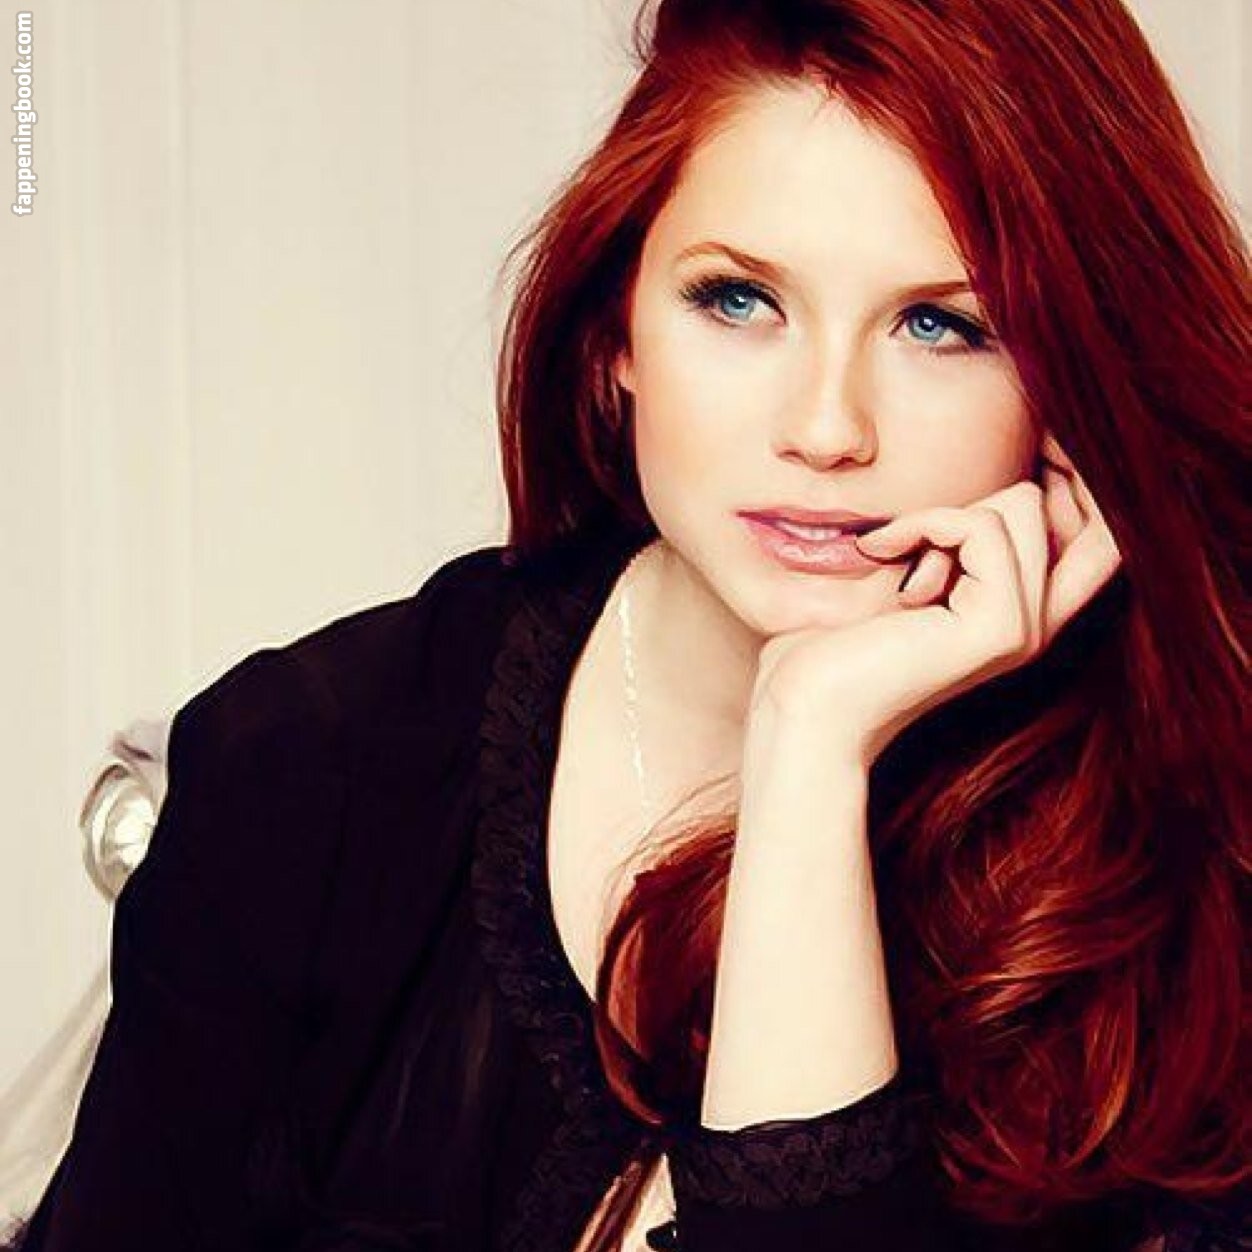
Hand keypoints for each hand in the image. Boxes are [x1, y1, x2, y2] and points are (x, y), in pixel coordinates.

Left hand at [748, 432, 1123, 766]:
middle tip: (916, 527)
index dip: (1074, 473)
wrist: (803, 706)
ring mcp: (1026, 628)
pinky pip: (982, 527)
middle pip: (1078, 502)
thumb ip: (954, 530)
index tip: (998, 459)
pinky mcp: (1000, 628)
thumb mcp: (905, 563)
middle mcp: (1039, 623)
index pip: (1104, 527)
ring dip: (942, 514)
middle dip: (1000, 483)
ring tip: (896, 560)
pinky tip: (879, 556)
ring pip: (1023, 504)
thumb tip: (998, 459)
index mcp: (1021, 611)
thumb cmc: (832, 638)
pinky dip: (922, 524)